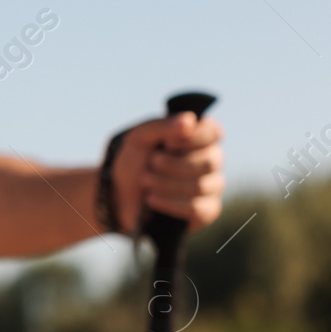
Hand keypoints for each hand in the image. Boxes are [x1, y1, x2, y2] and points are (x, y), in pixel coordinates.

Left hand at [111, 113, 224, 232]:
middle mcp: (211, 160)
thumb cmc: (132, 162)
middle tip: (150, 163)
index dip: (192, 139)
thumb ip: (162, 126)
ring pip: (201, 186)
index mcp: (199, 137)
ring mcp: (211, 186)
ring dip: (166, 183)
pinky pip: (197, 209)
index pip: (213, 133)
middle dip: (173, 164)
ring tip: (145, 181)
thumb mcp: (138, 138)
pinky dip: (170, 203)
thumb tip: (190, 120)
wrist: (117, 195)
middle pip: (210, 161)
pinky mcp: (206, 210)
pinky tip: (151, 199)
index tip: (167, 143)